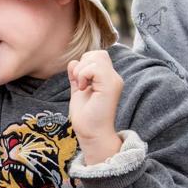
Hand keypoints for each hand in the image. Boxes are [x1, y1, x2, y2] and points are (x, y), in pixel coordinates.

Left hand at [67, 50, 122, 164]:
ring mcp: (113, 81)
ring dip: (82, 70)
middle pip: (98, 53)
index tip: (78, 82)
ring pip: (96, 57)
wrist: (91, 133)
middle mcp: (114, 77)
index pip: (97, 56)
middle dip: (82, 64)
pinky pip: (94, 67)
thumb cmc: (86, 117)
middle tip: (80, 84)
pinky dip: (83, 75)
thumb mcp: (79, 91)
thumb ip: (77, 77)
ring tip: (82, 87)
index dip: (83, 64)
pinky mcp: (110, 86)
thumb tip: (73, 62)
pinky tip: (83, 88)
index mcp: (107, 78)